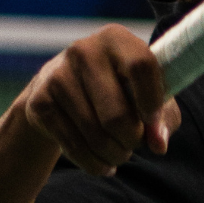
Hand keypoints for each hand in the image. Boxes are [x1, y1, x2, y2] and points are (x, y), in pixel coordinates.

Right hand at [21, 25, 181, 177]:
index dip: (152, 102)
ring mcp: (58, 76)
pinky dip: (94, 163)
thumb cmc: (118, 89)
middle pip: (117, 114)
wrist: (61, 89)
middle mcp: (84, 51)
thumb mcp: (145, 92)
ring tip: (120, 154)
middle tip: (135, 144)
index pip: (141, 67)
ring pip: (96, 135)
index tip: (154, 124)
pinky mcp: (40, 102)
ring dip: (115, 155)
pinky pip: (74, 147)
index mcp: (116, 38)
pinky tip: (103, 163)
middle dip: (132, 140)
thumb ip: (163, 116)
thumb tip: (158, 143)